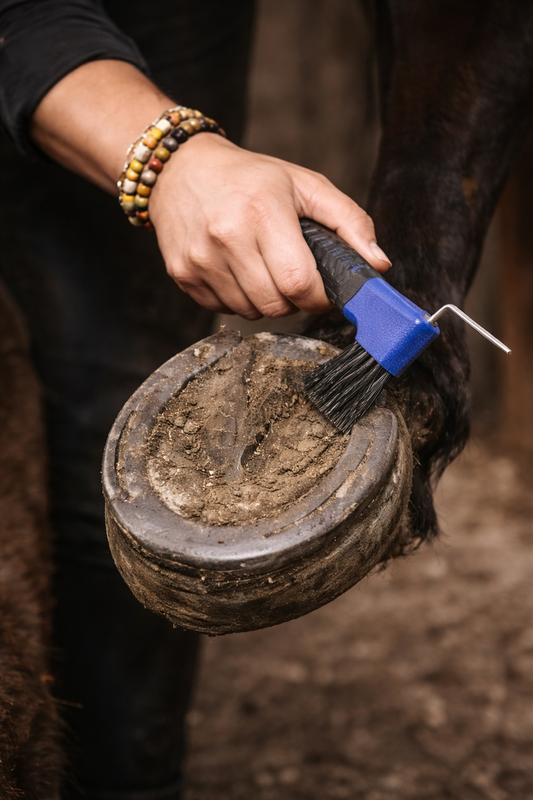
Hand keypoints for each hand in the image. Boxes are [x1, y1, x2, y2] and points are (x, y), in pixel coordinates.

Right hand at [150, 134, 390, 318]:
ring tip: (263, 268)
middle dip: (294, 301)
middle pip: (275, 305)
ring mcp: (200, 259)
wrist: (180, 170)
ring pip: (250, 313)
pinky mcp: (182, 275)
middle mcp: (226, 237)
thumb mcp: (305, 185)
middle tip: (294, 277)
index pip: (298, 283)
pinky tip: (237, 270)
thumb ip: (350, 222)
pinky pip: (224, 310)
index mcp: (262, 212)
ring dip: (266, 302)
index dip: (318, 298)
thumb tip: (378, 264)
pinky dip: (239, 299)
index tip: (322, 291)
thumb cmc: (249, 177)